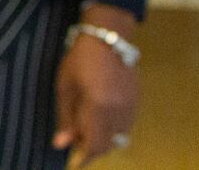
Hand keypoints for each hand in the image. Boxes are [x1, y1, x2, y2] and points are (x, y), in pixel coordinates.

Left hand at [54, 7, 139, 166]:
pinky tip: (98, 117)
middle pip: (108, 145)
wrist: (107, 39)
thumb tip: (61, 144)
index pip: (94, 144)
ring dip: (102, 139)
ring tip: (83, 126)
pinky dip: (111, 129)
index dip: (84, 157)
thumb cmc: (79, 60)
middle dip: (91, 149)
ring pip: (118, 138)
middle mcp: (119, 112)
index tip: (74, 162)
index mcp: (98, 107)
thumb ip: (65, 117)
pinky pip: (125, 126)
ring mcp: (131, 108)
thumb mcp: (65, 87)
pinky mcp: (137, 103)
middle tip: (75, 142)